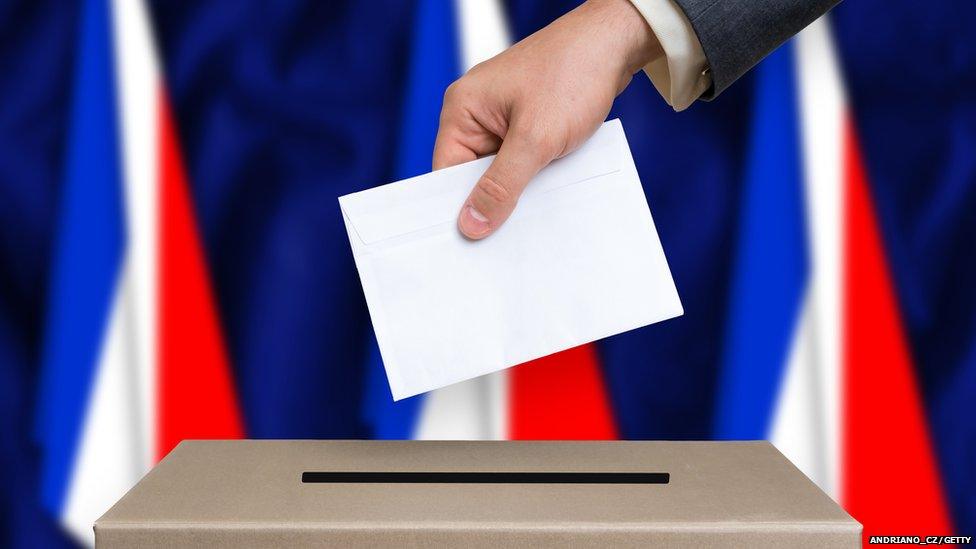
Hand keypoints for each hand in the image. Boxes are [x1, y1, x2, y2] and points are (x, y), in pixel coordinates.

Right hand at [434, 0, 660, 238]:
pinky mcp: (529, 121)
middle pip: (473, 175)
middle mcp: (477, 112)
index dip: (457, 206)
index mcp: (462, 109)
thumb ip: (501, 185)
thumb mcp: (535, 139)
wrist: (616, 43)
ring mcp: (504, 117)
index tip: (470, 241)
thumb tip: (471, 223)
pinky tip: (550, 186)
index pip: (445, 172)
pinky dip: (536, 175)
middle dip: (492, 200)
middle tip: (507, 235)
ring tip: (535, 207)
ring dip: (519, 188)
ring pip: (502, 171)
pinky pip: (524, 159)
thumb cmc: (573, 73)